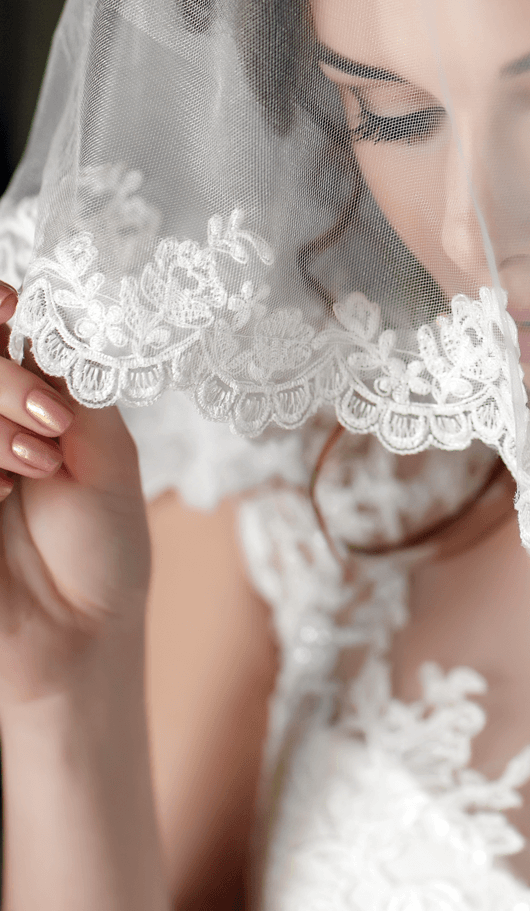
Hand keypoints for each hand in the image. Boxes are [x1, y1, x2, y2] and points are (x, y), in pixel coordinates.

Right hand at [0, 282, 151, 708]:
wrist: (77, 636)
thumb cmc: (101, 548)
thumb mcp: (106, 452)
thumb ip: (71, 385)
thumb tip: (42, 317)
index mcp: (27, 402)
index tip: (12, 305)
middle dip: (5, 379)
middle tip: (51, 421)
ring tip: (39, 464)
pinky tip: (6, 490)